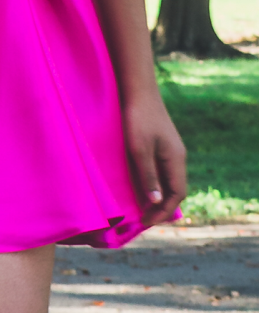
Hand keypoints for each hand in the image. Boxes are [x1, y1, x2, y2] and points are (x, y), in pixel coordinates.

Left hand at [123, 92, 186, 225]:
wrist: (137, 91)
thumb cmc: (137, 119)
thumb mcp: (139, 149)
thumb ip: (148, 175)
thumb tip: (155, 202)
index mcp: (175, 160)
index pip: (176, 193)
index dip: (163, 210)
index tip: (147, 221)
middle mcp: (176, 157)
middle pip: (175, 189)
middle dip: (161, 207)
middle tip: (143, 219)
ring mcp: (169, 150)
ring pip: (168, 180)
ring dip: (157, 195)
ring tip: (141, 208)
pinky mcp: (160, 144)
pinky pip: (161, 170)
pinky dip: (153, 183)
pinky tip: (140, 186)